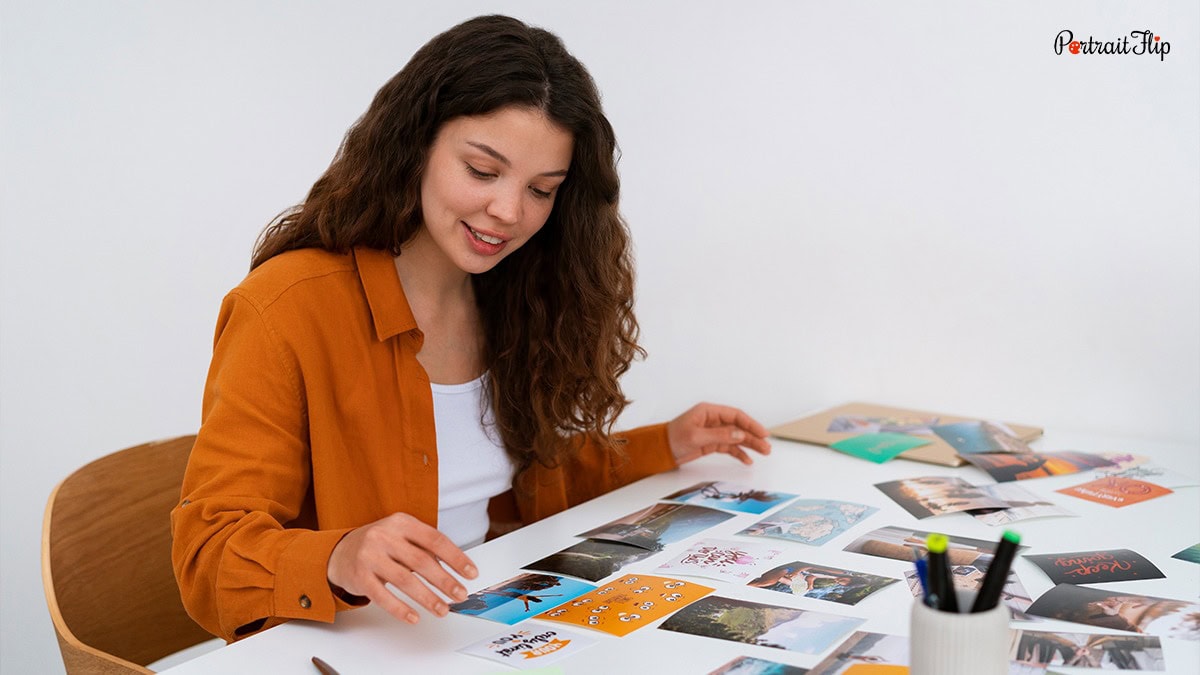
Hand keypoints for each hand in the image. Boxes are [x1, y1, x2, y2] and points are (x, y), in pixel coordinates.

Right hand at [327, 512, 477, 624]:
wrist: (339, 552)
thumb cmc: (379, 545)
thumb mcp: (401, 536)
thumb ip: (424, 549)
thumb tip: (455, 571)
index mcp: (401, 522)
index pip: (435, 540)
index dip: (456, 557)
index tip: (471, 573)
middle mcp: (385, 536)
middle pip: (421, 561)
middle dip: (445, 581)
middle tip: (460, 594)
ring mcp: (370, 556)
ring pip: (405, 580)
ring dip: (427, 598)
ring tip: (443, 609)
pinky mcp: (359, 576)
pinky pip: (383, 596)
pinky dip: (400, 608)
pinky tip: (414, 616)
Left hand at [666, 402, 771, 465]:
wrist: (660, 450)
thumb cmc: (673, 438)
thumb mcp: (697, 437)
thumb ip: (720, 436)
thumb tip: (740, 434)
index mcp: (708, 411)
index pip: (735, 415)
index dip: (750, 423)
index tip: (762, 433)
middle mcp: (713, 420)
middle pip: (739, 426)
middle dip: (753, 436)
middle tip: (766, 446)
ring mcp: (713, 432)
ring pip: (736, 437)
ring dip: (749, 445)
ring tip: (764, 452)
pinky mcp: (711, 443)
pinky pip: (729, 447)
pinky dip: (738, 453)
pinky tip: (747, 460)